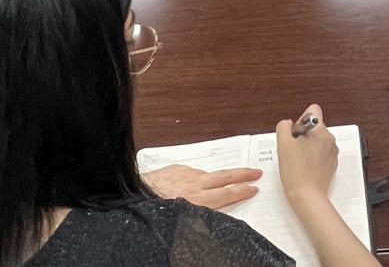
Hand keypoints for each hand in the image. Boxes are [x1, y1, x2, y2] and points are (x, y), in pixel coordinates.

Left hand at [143, 164, 262, 209]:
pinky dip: (195, 175)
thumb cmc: (153, 212)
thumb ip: (198, 215)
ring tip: (225, 179)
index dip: (243, 191)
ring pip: (206, 174)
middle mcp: (194, 185)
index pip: (227, 194)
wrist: (132, 195)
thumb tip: (207, 220)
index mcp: (198, 200)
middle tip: (255, 172)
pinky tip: (193, 180)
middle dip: (242, 174)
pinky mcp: (174, 168)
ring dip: (217, 176)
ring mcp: (185, 174)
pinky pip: (189, 171)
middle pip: (225, 177)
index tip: (254, 188)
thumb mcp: (180, 220)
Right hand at [276, 104, 337, 203]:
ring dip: (307, 146)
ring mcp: (332, 153)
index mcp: (321, 131)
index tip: (295, 133)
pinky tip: (303, 167)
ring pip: (317, 140)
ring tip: (298, 160)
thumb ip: (283, 127)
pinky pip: (320, 153)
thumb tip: (287, 124)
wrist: (307, 196)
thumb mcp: (283, 144)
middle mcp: (330, 140)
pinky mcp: (331, 164)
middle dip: (302, 135)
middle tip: (293, 149)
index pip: (313, 110)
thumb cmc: (297, 173)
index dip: (300, 119)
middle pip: (314, 127)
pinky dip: (312, 157)